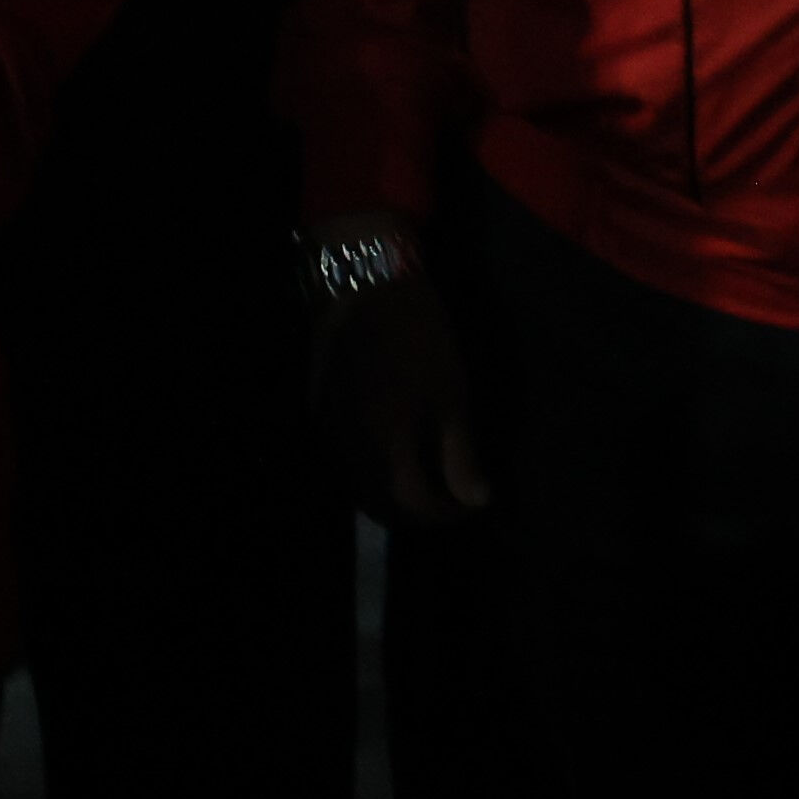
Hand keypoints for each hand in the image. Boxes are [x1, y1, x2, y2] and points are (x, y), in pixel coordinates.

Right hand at [311, 220, 489, 519]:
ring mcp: (330, 433)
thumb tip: (477, 500)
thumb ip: (461, 456)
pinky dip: (373, 472)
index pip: (416, 505)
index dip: (447, 513)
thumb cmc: (419, 336)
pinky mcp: (321, 415)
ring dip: (392, 494)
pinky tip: (396, 453)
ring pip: (359, 487)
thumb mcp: (452, 396)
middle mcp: (350, 450)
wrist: (366, 285)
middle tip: (451, 496)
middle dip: (418, 510)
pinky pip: (346, 462)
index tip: (473, 502)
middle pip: (380, 506)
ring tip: (427, 476)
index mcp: (385, 447)